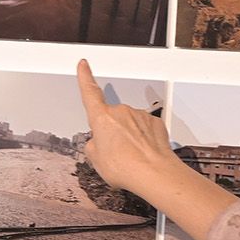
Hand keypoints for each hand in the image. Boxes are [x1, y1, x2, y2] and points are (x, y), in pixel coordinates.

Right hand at [75, 60, 178, 196]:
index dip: (85, 77)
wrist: (153, 173)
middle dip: (110, 133)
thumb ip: (94, 145)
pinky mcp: (155, 123)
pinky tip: (141, 153)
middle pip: (111, 119)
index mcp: (102, 118)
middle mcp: (121, 112)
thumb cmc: (125, 166)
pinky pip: (144, 129)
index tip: (84, 65)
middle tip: (112, 153)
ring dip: (127, 138)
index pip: (90, 92)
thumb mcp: (95, 159)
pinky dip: (142, 139)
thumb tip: (99, 143)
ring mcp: (139, 116)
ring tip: (128, 157)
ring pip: (128, 125)